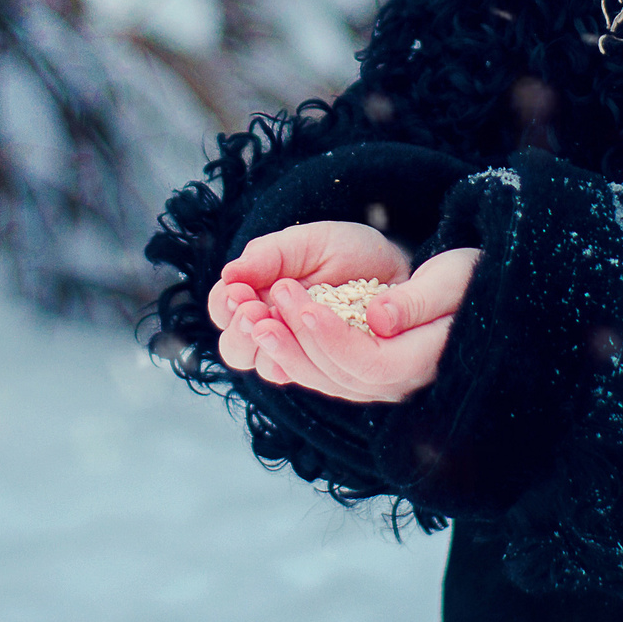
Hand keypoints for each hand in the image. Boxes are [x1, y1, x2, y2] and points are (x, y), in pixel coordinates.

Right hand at [210, 221, 409, 375]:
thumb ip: (270, 255)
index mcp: (258, 298)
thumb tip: (230, 273)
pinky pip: (313, 379)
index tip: (240, 292)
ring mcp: (302, 355)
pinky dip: (307, 360)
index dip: (226, 306)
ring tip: (279, 318)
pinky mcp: (335, 373)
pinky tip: (309, 338)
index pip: (223, 312)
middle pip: (237, 350)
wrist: (399, 266)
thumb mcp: (309, 243)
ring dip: (271, 346)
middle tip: (255, 311)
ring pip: (271, 368)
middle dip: (241, 332)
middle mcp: (274, 332)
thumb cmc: (349, 252)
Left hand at [234, 246, 482, 404]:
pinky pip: (323, 374)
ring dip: (284, 350)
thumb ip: (417, 300)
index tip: (302, 305)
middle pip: (338, 376)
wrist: (472, 293)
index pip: (369, 362)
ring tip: (252, 316)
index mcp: (423, 361)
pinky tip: (268, 326)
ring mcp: (382, 383)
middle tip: (262, 305)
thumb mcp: (451, 278)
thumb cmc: (467, 280)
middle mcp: (400, 383)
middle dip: (295, 342)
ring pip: (324, 380)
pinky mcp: (365, 373)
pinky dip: (292, 353)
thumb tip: (379, 319)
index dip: (330, 337)